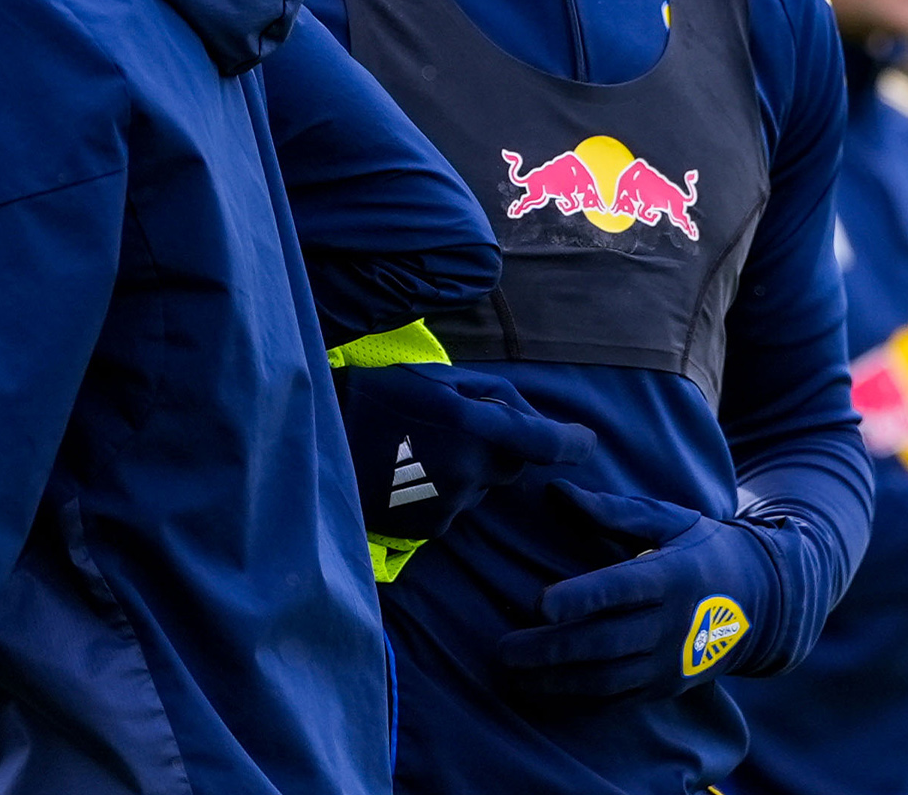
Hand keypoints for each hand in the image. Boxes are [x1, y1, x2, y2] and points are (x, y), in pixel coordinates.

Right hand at [337, 363, 594, 541]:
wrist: (321, 441)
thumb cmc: (384, 397)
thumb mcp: (443, 379)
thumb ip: (497, 399)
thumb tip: (537, 425)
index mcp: (476, 427)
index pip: (547, 443)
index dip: (574, 442)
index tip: (586, 441)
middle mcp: (469, 470)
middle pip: (513, 466)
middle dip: (500, 448)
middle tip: (459, 427)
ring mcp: (449, 504)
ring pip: (482, 487)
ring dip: (468, 470)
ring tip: (422, 449)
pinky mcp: (430, 527)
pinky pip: (456, 507)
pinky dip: (444, 491)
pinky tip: (411, 473)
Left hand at [494, 482, 776, 701]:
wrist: (762, 603)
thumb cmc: (702, 549)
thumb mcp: (669, 519)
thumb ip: (612, 510)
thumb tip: (556, 491)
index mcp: (672, 576)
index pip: (622, 589)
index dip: (582, 598)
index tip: (539, 602)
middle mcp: (672, 625)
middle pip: (607, 642)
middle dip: (552, 649)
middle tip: (502, 649)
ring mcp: (669, 663)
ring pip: (607, 680)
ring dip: (555, 681)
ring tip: (510, 674)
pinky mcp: (663, 688)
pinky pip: (615, 702)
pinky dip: (574, 701)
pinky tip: (537, 693)